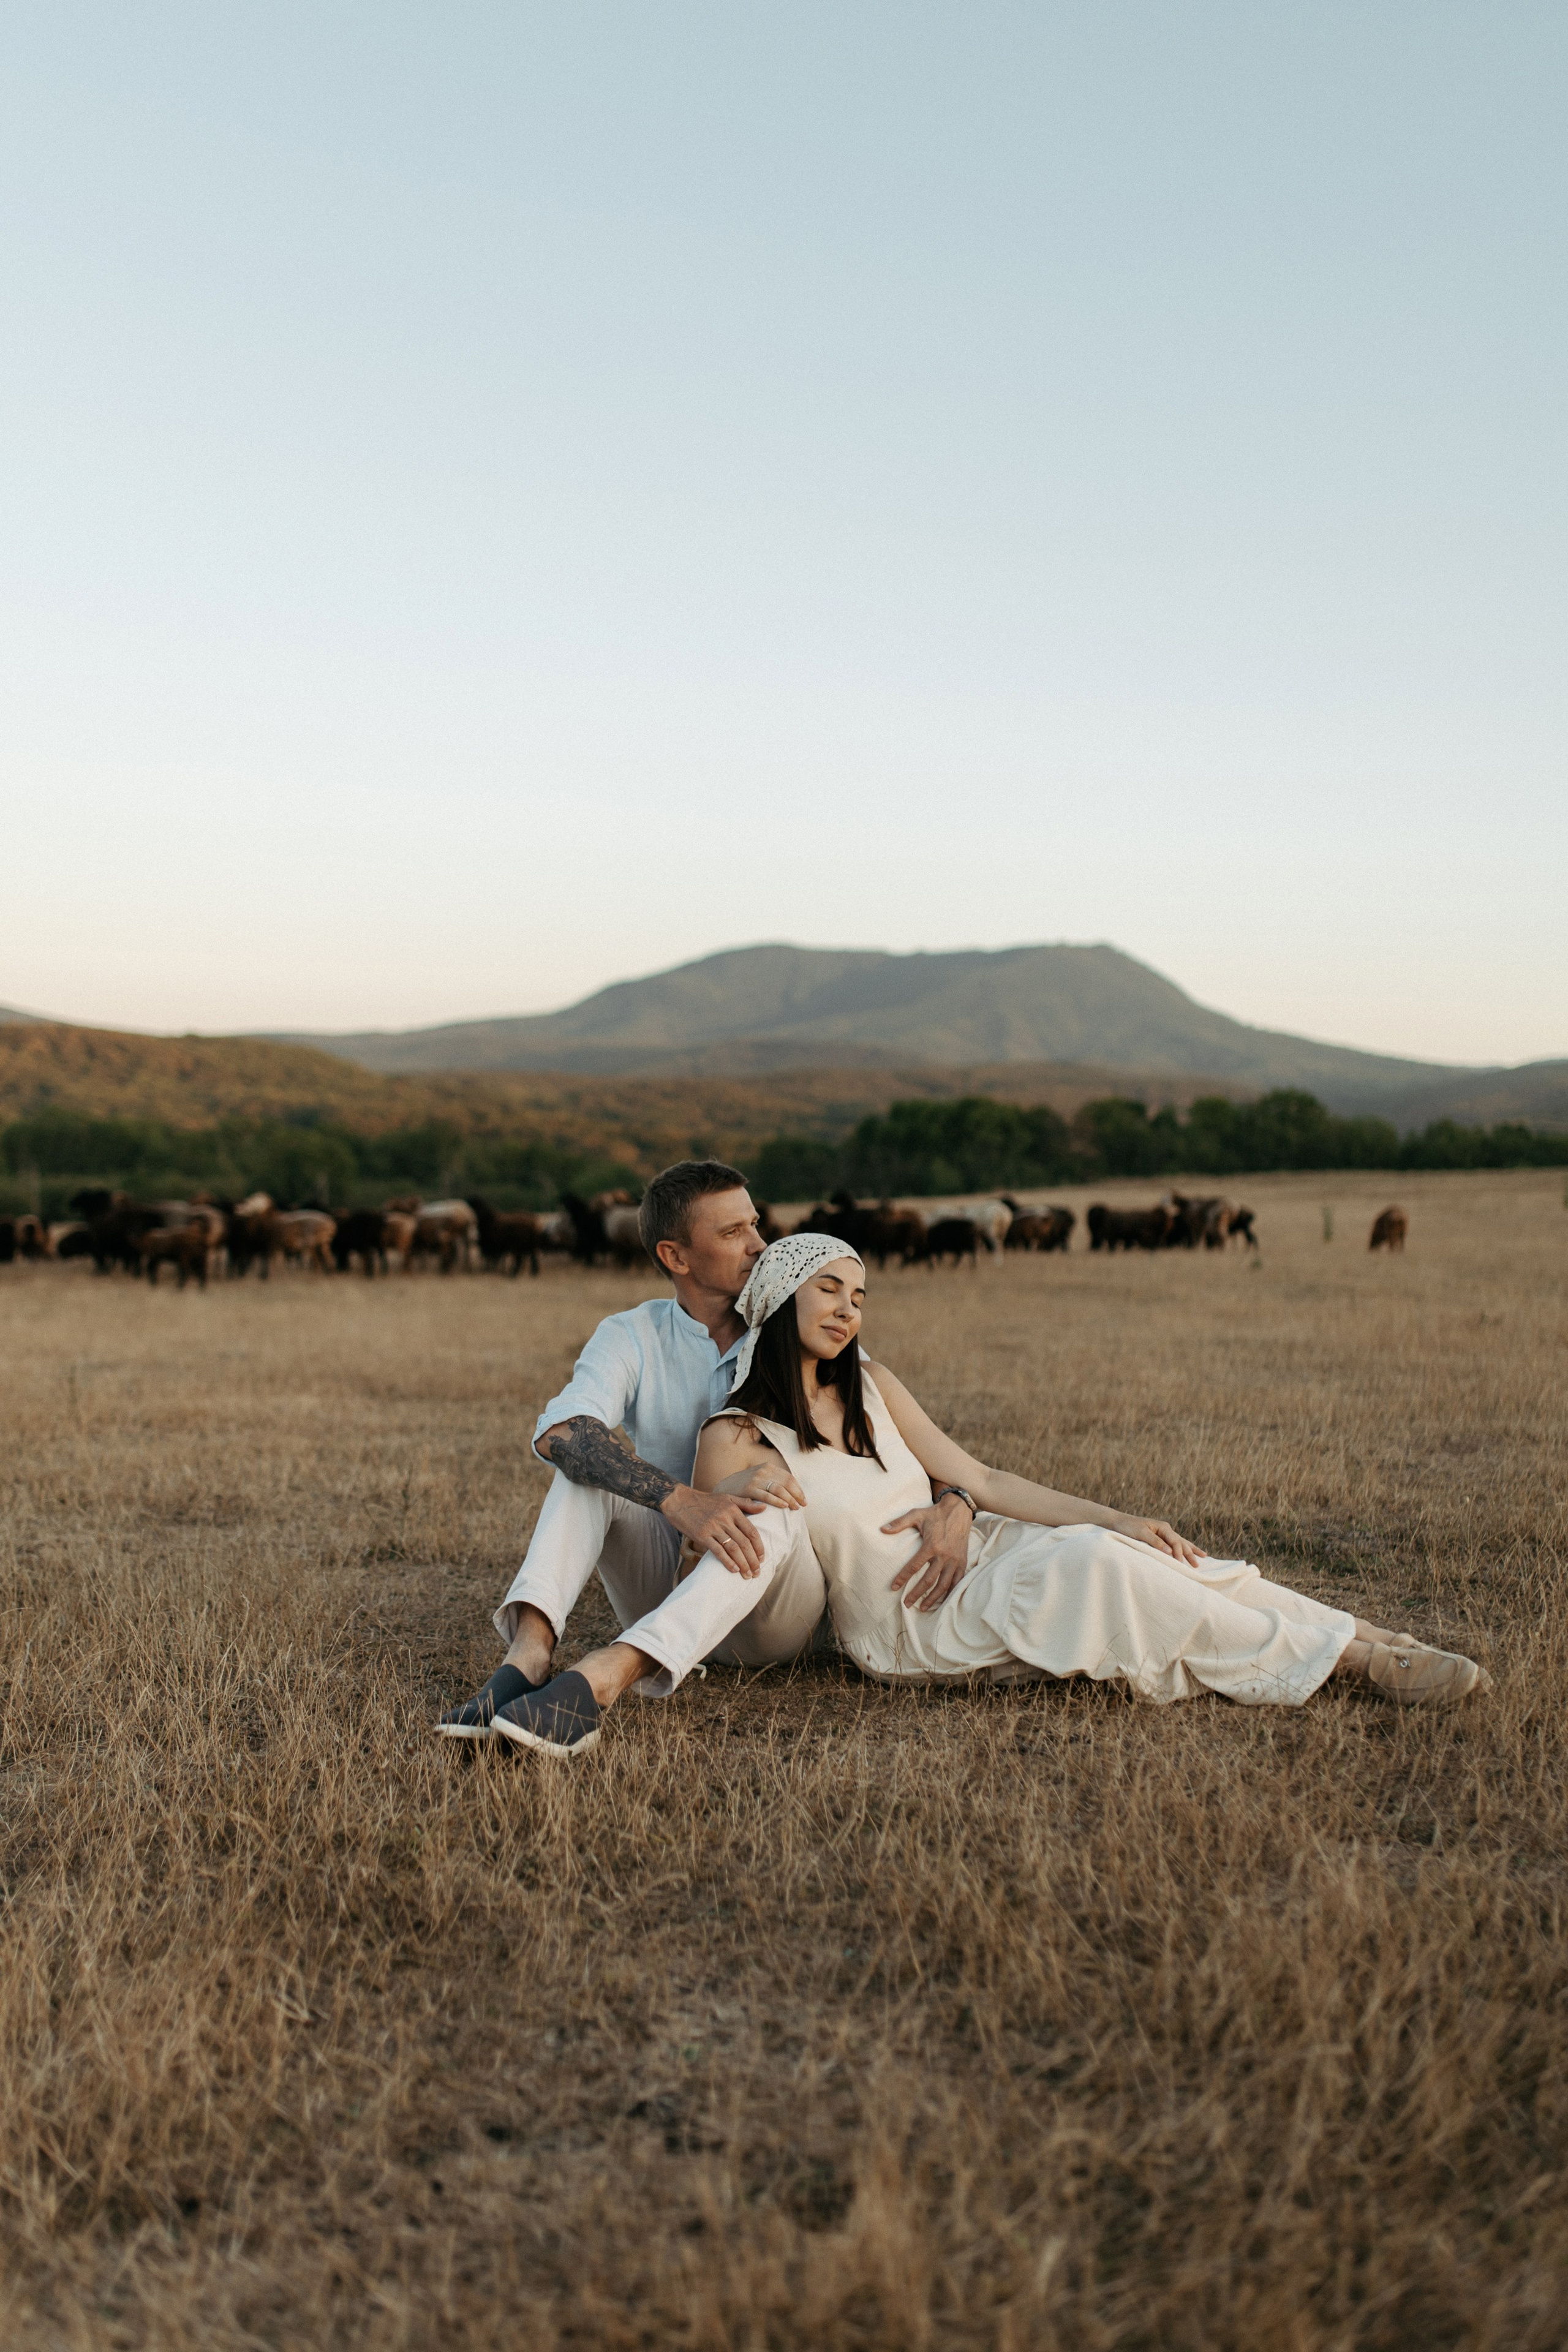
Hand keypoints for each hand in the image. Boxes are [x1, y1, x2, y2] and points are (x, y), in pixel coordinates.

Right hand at [662, 1484, 768, 1576]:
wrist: (679, 1500)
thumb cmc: (704, 1501)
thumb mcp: (727, 1497)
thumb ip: (746, 1504)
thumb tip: (764, 1508)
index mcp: (733, 1510)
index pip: (751, 1531)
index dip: (759, 1547)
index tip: (762, 1558)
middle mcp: (725, 1519)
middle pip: (744, 1543)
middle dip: (752, 1560)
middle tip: (757, 1572)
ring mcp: (713, 1527)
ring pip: (733, 1549)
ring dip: (742, 1564)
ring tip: (747, 1575)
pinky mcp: (701, 1535)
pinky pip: (717, 1551)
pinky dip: (727, 1561)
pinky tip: (734, 1570)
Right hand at [736, 1463, 805, 1510]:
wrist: (724, 1488)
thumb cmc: (745, 1486)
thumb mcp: (760, 1478)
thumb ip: (773, 1481)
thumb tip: (793, 1491)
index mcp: (768, 1467)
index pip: (789, 1477)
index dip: (798, 1489)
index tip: (804, 1500)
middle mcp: (763, 1470)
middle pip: (787, 1483)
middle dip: (797, 1494)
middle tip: (802, 1505)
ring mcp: (756, 1479)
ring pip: (779, 1489)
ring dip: (790, 1499)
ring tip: (795, 1508)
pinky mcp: (749, 1488)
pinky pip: (767, 1496)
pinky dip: (778, 1501)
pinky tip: (784, 1506)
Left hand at [884, 1491, 973, 1611]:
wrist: (959, 1510)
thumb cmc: (935, 1513)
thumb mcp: (916, 1514)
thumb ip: (899, 1523)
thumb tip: (882, 1529)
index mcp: (931, 1545)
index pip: (914, 1566)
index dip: (902, 1578)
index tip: (894, 1587)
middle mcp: (944, 1555)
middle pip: (928, 1580)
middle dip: (916, 1594)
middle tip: (907, 1604)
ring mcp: (954, 1560)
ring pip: (943, 1584)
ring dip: (933, 1598)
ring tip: (923, 1607)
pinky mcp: (962, 1561)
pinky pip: (957, 1581)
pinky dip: (950, 1592)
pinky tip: (942, 1600)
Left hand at [1110, 1513, 1206, 1566]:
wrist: (1118, 1522)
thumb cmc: (1128, 1527)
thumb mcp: (1140, 1533)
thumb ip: (1155, 1542)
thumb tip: (1170, 1552)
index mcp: (1162, 1527)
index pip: (1175, 1542)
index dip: (1179, 1553)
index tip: (1180, 1563)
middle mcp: (1165, 1529)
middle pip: (1181, 1542)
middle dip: (1190, 1554)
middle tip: (1197, 1566)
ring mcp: (1163, 1533)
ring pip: (1181, 1543)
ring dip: (1191, 1550)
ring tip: (1204, 1556)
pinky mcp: (1160, 1537)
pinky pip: (1175, 1544)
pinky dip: (1183, 1548)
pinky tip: (1189, 1551)